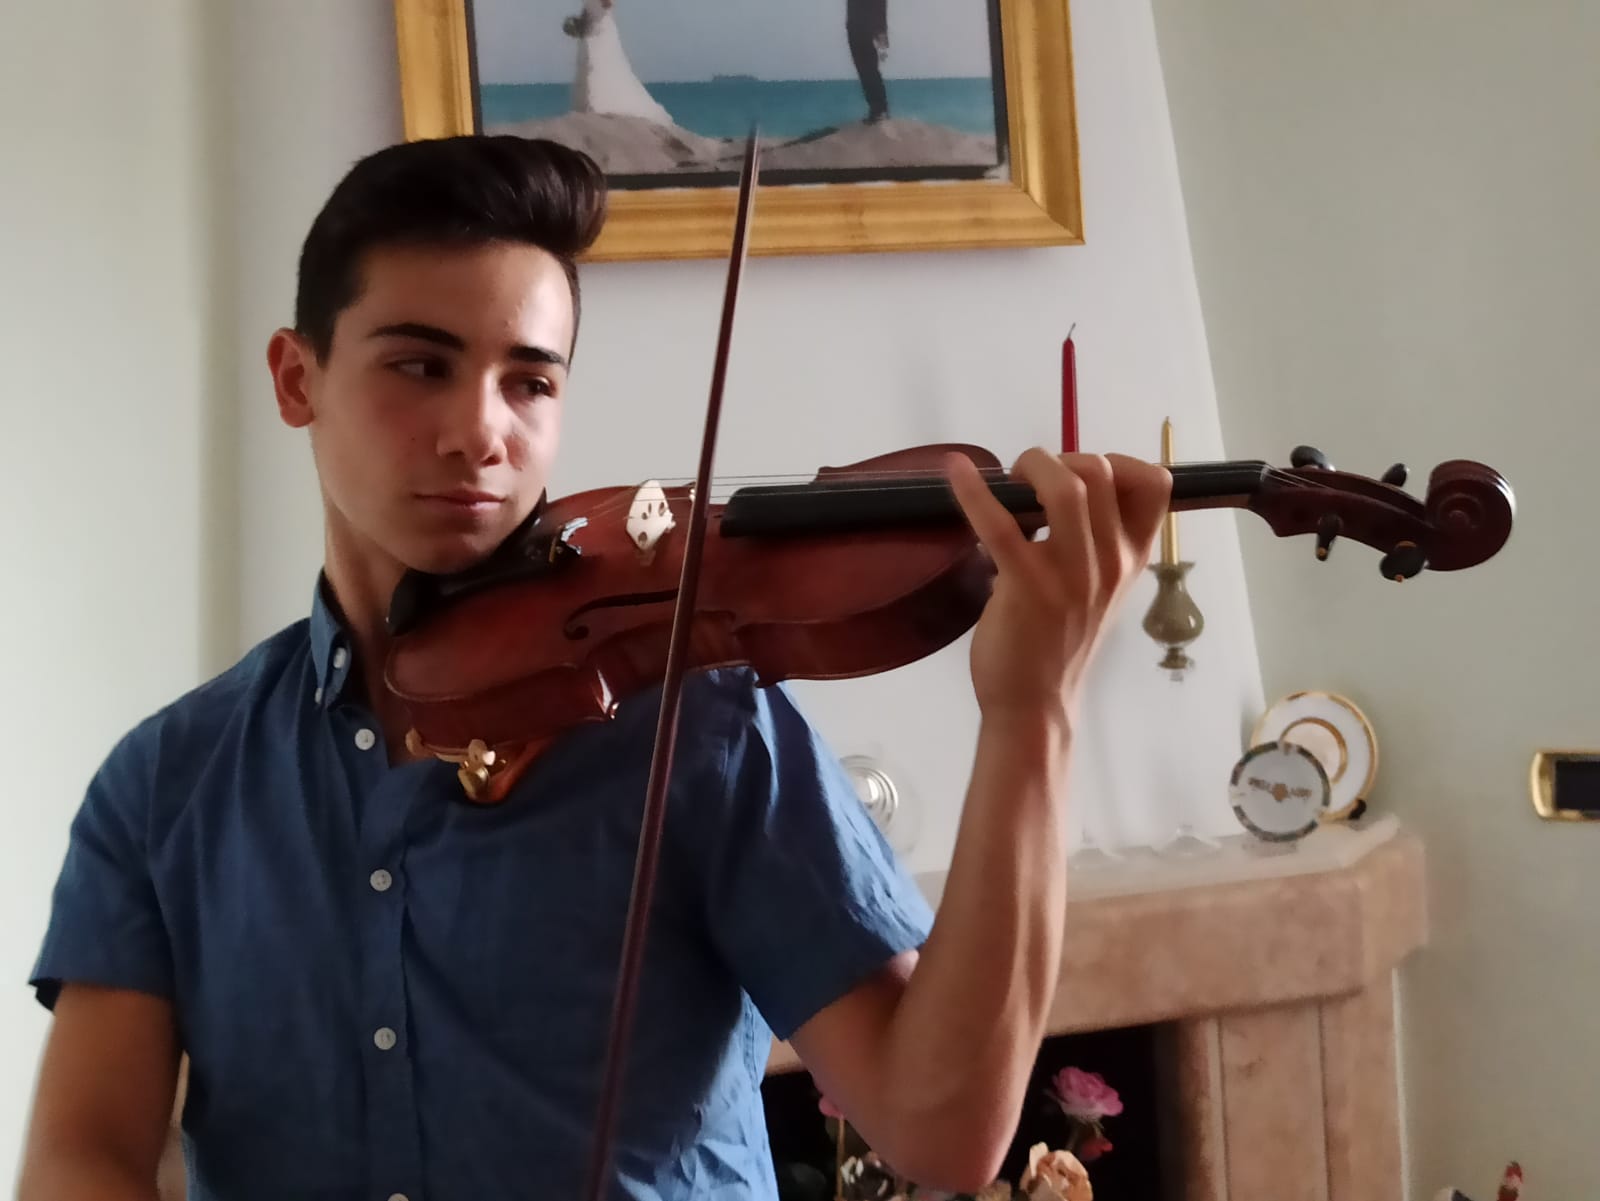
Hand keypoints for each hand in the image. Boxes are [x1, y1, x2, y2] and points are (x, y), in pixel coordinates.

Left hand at [945, 448, 1170, 726]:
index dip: (1118, 461)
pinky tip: (955, 473)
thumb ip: (1092, 542)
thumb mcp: (1097, 589)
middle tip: (1029, 480)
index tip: (1081, 474)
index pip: (1155, 485)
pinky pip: (1000, 525)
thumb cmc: (1059, 642)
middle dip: (1060, 459)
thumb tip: (1054, 487)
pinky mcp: (1027, 586)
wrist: (1035, 703)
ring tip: (1008, 480)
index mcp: (1131, 559)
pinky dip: (973, 492)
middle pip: (1102, 472)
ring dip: (1032, 467)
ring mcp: (1072, 575)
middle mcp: (1110, 562)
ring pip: (1066, 488)